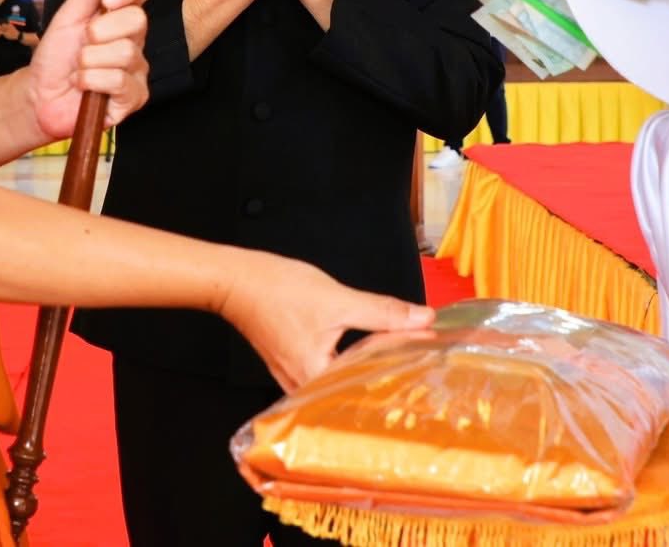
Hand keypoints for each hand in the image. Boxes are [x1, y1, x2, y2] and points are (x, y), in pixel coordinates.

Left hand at [28, 0, 153, 142]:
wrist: (39, 97)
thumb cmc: (55, 56)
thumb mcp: (67, 15)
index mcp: (120, 15)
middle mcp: (135, 39)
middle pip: (137, 20)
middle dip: (100, 31)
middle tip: (84, 43)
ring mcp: (137, 69)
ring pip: (125, 52)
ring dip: (90, 61)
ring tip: (79, 69)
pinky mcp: (134, 97)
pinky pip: (120, 81)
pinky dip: (93, 81)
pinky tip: (84, 87)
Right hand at [220, 255, 433, 391]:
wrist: (236, 280)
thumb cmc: (276, 291)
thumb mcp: (338, 299)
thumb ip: (383, 313)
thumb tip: (422, 319)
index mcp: (315, 380)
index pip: (372, 382)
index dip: (404, 366)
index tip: (432, 354)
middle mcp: (302, 389)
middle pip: (357, 388)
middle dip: (389, 373)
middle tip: (424, 362)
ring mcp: (295, 379)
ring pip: (343, 380)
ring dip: (370, 367)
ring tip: (403, 357)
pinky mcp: (292, 365)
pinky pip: (329, 370)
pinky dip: (350, 360)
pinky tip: (368, 351)